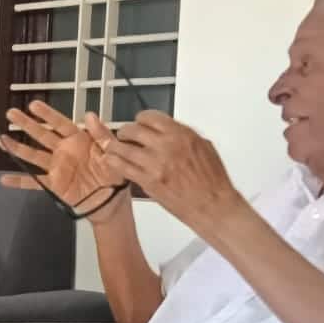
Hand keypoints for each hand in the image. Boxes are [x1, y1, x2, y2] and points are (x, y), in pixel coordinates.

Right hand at [0, 102, 125, 223]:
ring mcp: (57, 167)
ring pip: (33, 155)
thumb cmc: (115, 173)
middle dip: (26, 124)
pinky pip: (34, 182)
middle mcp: (64, 151)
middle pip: (42, 135)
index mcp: (78, 140)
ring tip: (2, 139)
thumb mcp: (113, 150)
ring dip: (17, 147)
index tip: (33, 105)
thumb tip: (90, 114)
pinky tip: (4, 179)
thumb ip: (102, 134)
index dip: (47, 114)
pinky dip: (19, 181)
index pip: (60, 123)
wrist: (112, 200)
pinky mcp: (54, 184)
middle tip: (10, 113)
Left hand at [104, 110, 245, 234]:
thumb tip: (169, 130)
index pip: (150, 117)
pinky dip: (113, 162)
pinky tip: (111, 161)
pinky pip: (122, 167)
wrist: (212, 205)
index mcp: (181, 134)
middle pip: (133, 130)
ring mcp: (155, 163)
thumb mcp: (203, 146)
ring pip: (123, 147)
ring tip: (113, 148)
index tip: (138, 123)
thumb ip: (182, 135)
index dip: (140, 120)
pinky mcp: (148, 181)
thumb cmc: (211, 180)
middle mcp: (167, 145)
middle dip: (125, 132)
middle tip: (124, 135)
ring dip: (115, 146)